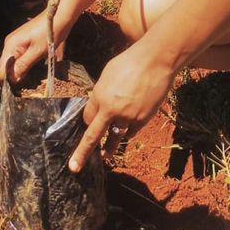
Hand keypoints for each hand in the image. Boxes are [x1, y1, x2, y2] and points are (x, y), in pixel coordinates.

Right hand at [0, 12, 65, 83]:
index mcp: (10, 46)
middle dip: (16, 76)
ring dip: (22, 70)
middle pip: (6, 67)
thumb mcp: (37, 52)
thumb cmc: (49, 33)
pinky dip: (25, 63)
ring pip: (13, 63)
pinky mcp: (23, 42)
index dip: (8, 81)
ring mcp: (16, 42)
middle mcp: (10, 44)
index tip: (20, 88)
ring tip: (34, 74)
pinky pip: (19, 57)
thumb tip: (12, 80)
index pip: (0, 71)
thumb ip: (23, 65)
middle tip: (30, 82)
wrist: (58, 15)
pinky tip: (34, 65)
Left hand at [68, 41, 174, 173]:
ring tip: (105, 155)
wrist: (155, 62)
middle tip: (74, 167)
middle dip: (82, 153)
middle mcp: (111, 110)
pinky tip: (129, 125)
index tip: (89, 122)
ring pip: (114, 137)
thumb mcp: (108, 75)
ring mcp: (128, 117)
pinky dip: (128, 130)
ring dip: (109, 147)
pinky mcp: (142, 120)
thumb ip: (102, 92)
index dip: (89, 120)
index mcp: (99, 96)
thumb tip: (100, 103)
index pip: (87, 118)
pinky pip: (131, 131)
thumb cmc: (129, 62)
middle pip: (93, 137)